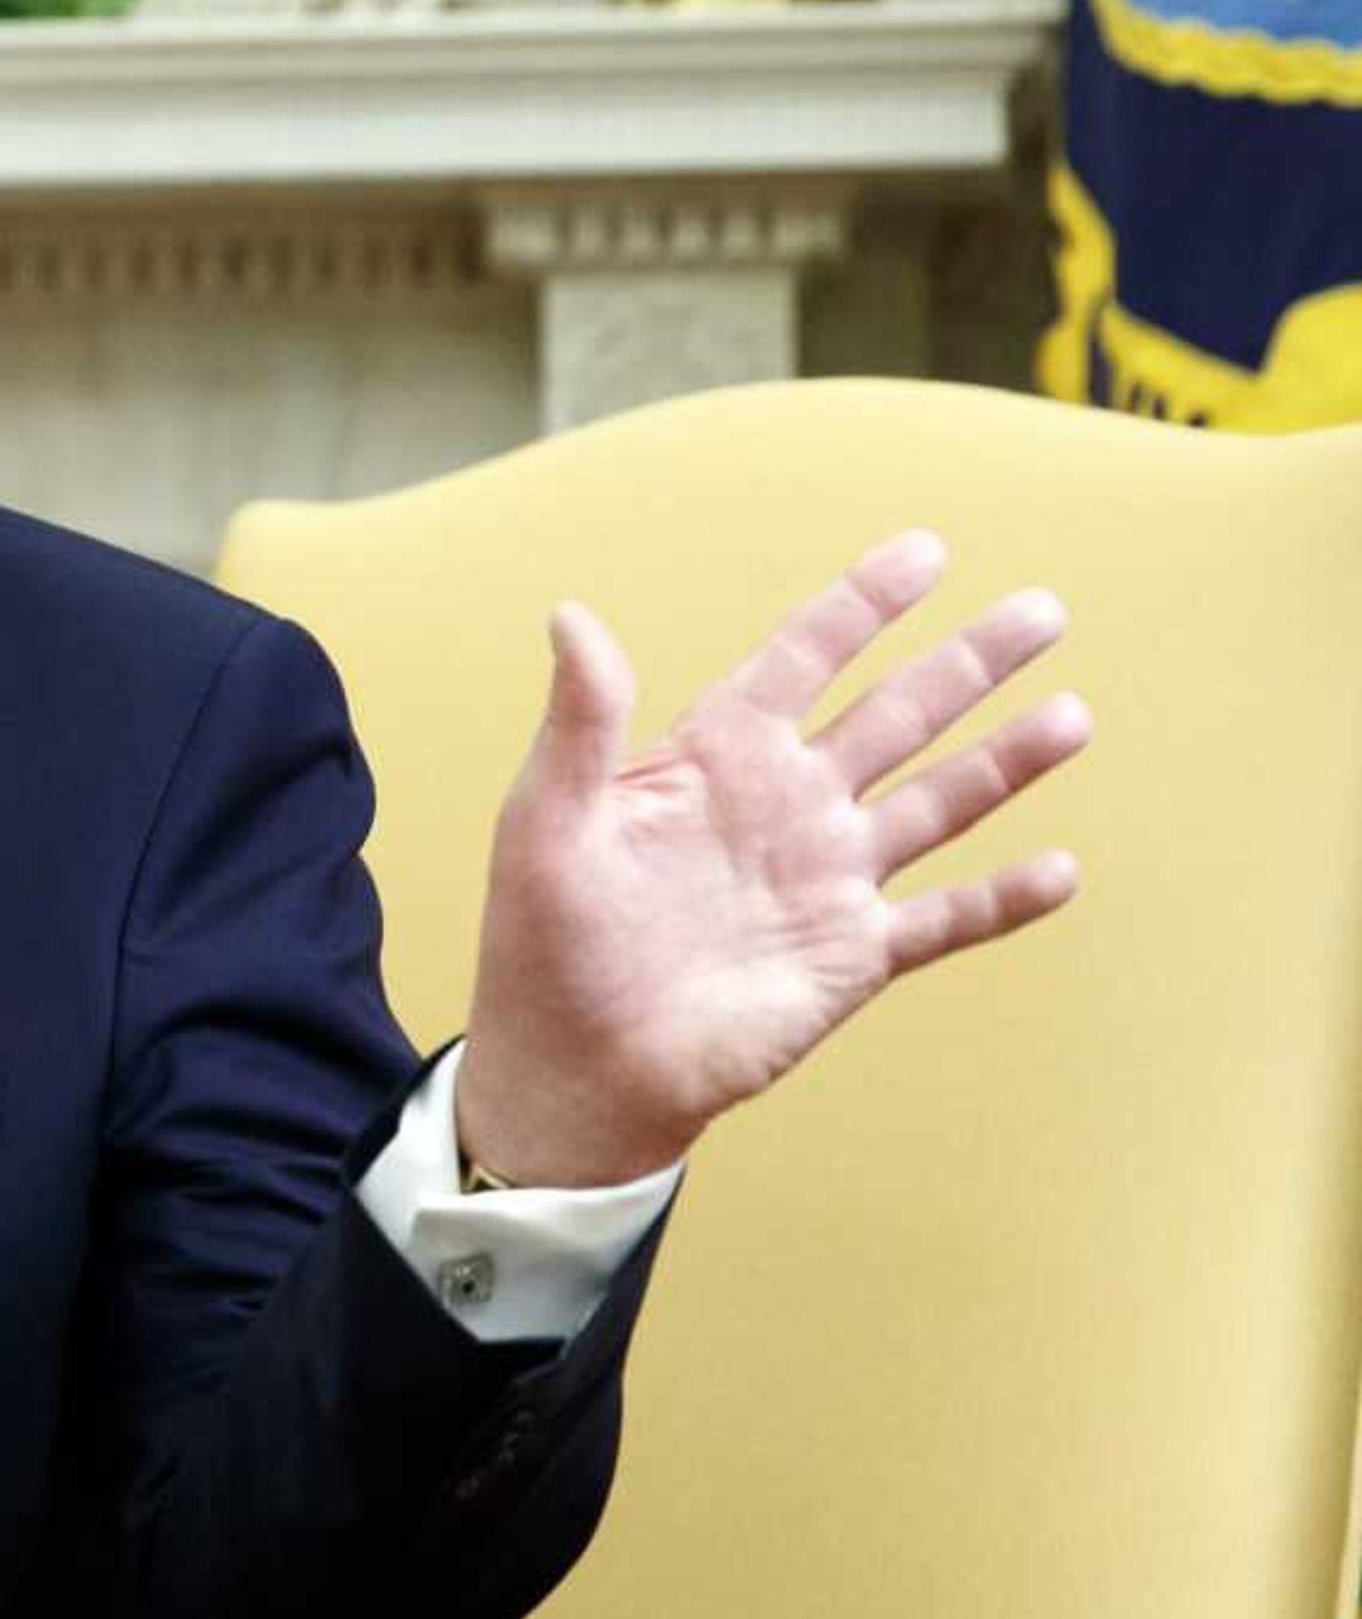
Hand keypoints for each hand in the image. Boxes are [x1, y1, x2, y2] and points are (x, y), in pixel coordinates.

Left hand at [455, 531, 1092, 1189]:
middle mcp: (785, 805)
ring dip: (1005, 761)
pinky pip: (943, 920)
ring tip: (1074, 714)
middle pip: (896, 714)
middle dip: (967, 663)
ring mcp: (825, 879)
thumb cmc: (544, 940)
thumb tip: (571, 616)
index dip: (860, 605)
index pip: (801, 659)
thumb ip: (580, 722)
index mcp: (714, 757)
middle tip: (1043, 608)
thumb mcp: (549, 819)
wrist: (575, 1067)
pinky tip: (1061, 869)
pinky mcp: (851, 957)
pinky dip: (1002, 900)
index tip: (925, 552)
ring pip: (936, 804)